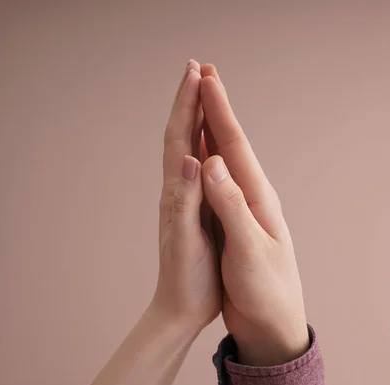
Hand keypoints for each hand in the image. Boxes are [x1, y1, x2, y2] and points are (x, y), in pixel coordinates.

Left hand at [152, 60, 220, 333]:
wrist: (180, 308)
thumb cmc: (186, 279)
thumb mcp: (186, 241)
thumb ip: (186, 201)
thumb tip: (188, 158)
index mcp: (177, 194)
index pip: (179, 139)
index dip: (187, 105)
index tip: (196, 73)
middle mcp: (178, 190)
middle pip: (181, 136)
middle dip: (189, 102)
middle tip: (198, 70)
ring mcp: (186, 199)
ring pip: (189, 149)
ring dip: (195, 119)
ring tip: (204, 95)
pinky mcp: (196, 210)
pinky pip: (200, 169)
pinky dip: (205, 146)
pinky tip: (212, 143)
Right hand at [199, 65, 308, 365]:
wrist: (273, 322)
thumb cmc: (265, 290)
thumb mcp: (250, 250)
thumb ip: (231, 207)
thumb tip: (212, 162)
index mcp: (257, 198)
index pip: (235, 145)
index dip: (218, 110)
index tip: (205, 77)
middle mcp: (252, 196)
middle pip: (231, 142)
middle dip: (216, 107)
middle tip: (203, 72)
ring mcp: (244, 207)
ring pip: (225, 157)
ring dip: (212, 126)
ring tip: (202, 103)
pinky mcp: (235, 222)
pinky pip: (219, 178)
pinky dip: (209, 156)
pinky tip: (204, 152)